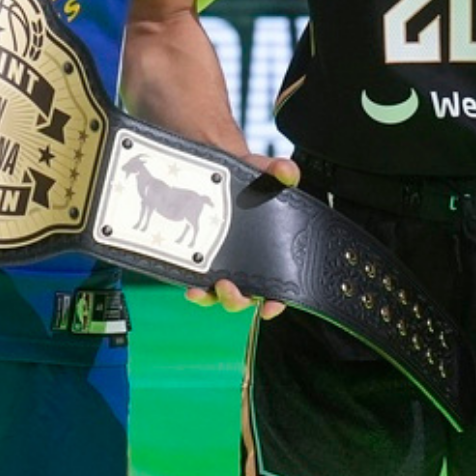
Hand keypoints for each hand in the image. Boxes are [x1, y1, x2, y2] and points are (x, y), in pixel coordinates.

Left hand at [184, 152, 299, 319]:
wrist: (215, 172)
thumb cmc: (247, 180)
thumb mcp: (263, 170)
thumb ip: (279, 170)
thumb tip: (286, 170)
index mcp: (268, 253)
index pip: (277, 287)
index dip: (276, 301)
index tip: (272, 305)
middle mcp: (245, 265)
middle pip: (243, 296)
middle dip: (236, 299)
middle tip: (229, 287)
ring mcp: (220, 266)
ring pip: (216, 295)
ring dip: (210, 297)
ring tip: (201, 290)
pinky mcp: (198, 262)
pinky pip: (196, 283)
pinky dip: (193, 288)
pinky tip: (189, 284)